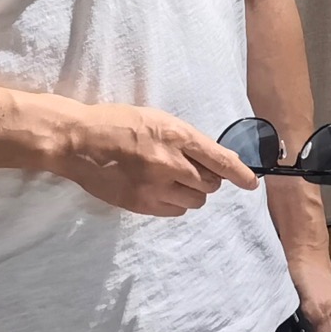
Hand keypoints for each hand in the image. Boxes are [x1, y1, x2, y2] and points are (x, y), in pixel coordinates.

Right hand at [50, 103, 258, 216]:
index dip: (240, 173)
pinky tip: (163, 191)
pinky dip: (177, 204)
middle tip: (192, 170)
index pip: (220, 159)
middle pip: (211, 183)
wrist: (79, 141)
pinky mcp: (140, 204)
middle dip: (209, 179)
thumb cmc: (119, 123)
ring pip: (196, 200)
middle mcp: (170, 162)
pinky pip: (175, 211)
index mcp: (176, 135)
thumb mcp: (158, 120)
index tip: (252, 183)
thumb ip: (186, 140)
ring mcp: (154, 186)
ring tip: (174, 180)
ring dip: (193, 193)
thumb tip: (214, 160)